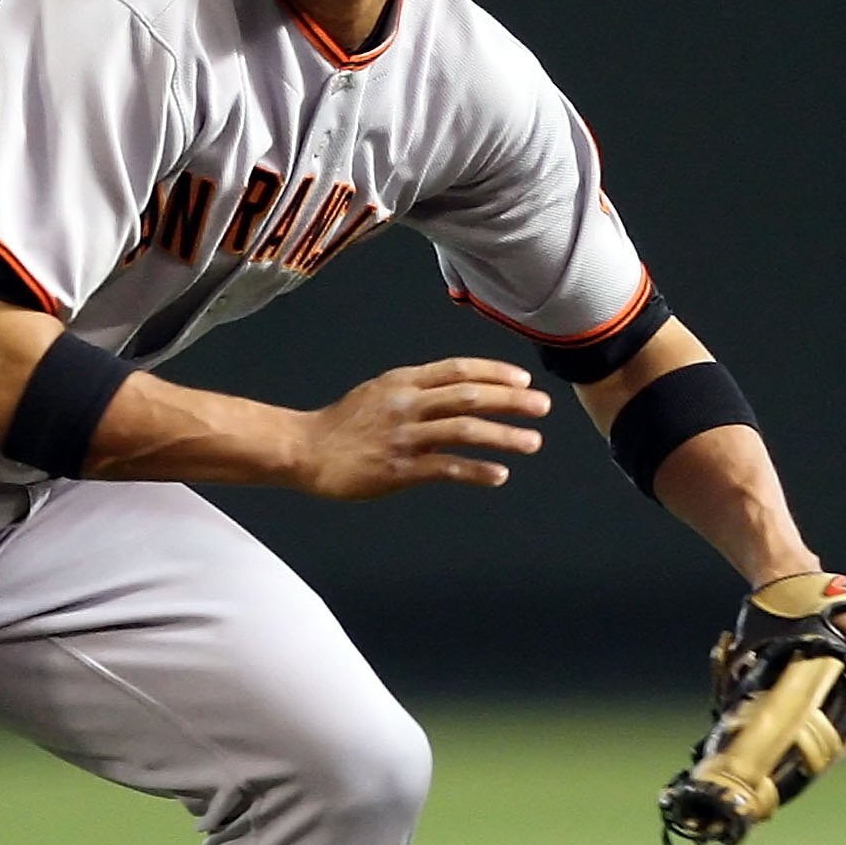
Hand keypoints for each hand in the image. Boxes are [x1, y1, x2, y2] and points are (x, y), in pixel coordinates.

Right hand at [286, 357, 552, 500]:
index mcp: (403, 382)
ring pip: (463, 430)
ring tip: (532, 442)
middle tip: (541, 406)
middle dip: (510, 400)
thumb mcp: (379, 393)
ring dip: (502, 436)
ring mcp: (403, 436)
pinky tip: (499, 474)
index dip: (495, 372)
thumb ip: (416, 390)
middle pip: (468, 396)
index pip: (458, 370)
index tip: (522, 379)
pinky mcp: (397, 469)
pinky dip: (476, 470)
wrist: (304, 450)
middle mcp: (406, 404)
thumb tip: (457, 392)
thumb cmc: (342, 425)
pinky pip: (445, 467)